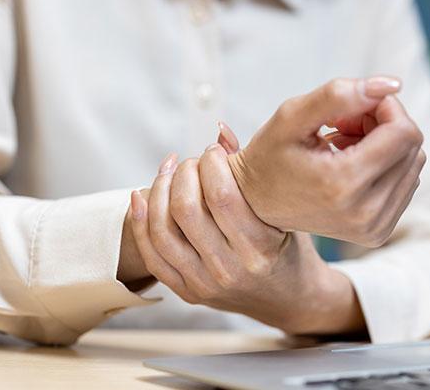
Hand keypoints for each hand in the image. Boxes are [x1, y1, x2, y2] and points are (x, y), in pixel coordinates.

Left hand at [128, 145, 364, 334]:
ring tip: (168, 172)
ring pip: (163, 231)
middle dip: (183, 174)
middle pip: (187, 210)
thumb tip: (219, 131)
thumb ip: (250, 172)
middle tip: (191, 162)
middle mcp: (231, 270)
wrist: (288, 298)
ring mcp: (205, 284)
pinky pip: (152, 254)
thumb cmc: (288, 248)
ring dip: (158, 191)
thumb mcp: (281, 212)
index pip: (222, 196)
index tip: (213, 150)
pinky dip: (141, 221)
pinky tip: (142, 196)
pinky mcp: (187, 292)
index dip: (210, 163)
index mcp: (260, 249)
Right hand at [227, 76, 425, 246]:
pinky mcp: (379, 233)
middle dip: (383, 124)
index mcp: (343, 185)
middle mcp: (365, 213)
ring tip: (344, 144)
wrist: (255, 206)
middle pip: (412, 147)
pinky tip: (352, 163)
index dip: (385, 107)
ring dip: (385, 144)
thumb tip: (392, 85)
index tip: (353, 106)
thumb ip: (339, 94)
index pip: (403, 132)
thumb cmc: (270, 156)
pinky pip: (407, 183)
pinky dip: (385, 165)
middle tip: (343, 124)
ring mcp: (375, 228)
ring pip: (414, 164)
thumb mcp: (292, 116)